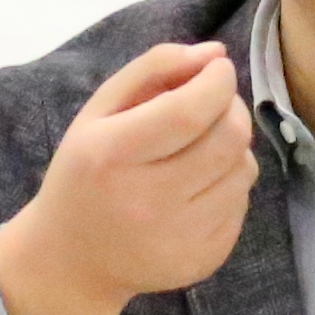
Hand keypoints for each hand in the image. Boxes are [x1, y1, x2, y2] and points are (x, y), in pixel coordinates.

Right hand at [0, 43, 255, 314]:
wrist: (72, 260)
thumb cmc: (87, 172)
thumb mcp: (99, 113)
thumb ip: (153, 70)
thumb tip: (215, 54)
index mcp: (110, 156)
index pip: (190, 111)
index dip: (217, 82)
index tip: (217, 69)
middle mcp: (146, 202)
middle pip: (228, 139)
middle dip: (232, 108)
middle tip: (215, 102)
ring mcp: (177, 237)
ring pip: (243, 170)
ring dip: (233, 147)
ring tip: (200, 148)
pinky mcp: (203, 260)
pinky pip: (240, 203)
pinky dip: (228, 184)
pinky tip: (196, 188)